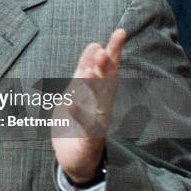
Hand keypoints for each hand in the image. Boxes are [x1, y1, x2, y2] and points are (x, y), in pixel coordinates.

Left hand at [52, 29, 125, 183]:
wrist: (75, 158)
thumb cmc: (77, 121)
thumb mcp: (78, 90)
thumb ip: (85, 69)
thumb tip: (95, 45)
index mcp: (98, 92)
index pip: (108, 69)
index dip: (114, 50)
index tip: (119, 32)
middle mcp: (101, 105)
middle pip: (107, 83)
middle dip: (106, 67)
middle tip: (105, 49)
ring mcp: (96, 122)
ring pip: (97, 103)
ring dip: (93, 87)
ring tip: (90, 70)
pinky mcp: (88, 138)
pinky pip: (84, 127)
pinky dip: (78, 115)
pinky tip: (70, 104)